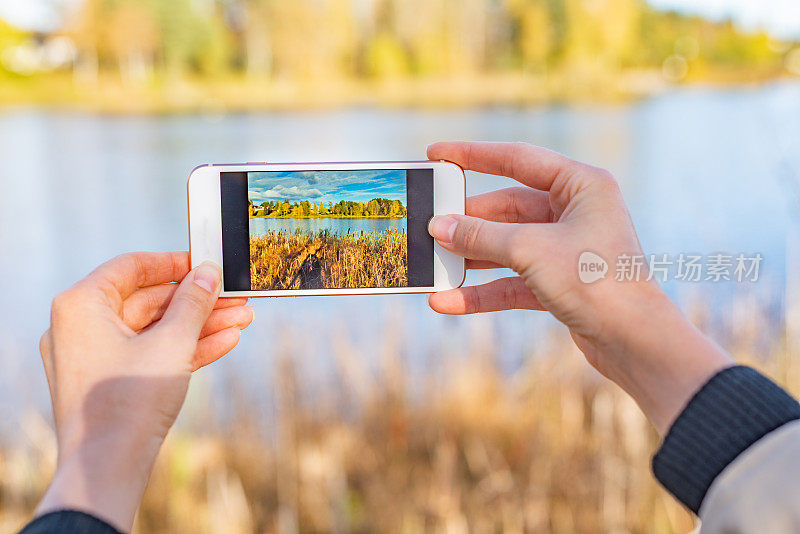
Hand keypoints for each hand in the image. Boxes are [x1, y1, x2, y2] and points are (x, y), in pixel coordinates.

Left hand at [36, 252, 252, 530]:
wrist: (109, 467)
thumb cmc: (128, 401)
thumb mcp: (172, 342)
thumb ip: (193, 303)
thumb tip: (208, 274)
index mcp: (82, 305)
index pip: (131, 267)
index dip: (174, 263)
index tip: (206, 264)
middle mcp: (81, 326)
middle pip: (149, 300)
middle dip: (198, 301)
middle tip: (235, 297)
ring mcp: (94, 356)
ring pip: (155, 329)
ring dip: (200, 324)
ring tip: (242, 320)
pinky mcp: (109, 381)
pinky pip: (151, 353)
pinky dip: (185, 348)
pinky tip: (225, 342)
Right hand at [427, 142, 731, 433]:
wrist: (635, 342)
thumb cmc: (596, 282)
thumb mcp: (530, 251)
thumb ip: (481, 236)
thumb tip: (438, 226)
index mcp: (580, 185)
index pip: (517, 160)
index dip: (472, 155)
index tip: (435, 154)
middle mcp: (575, 212)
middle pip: (506, 209)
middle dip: (466, 222)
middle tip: (426, 226)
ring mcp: (566, 249)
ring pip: (506, 246)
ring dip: (470, 258)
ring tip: (432, 265)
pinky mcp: (559, 282)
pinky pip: (512, 280)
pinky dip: (482, 291)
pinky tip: (448, 301)